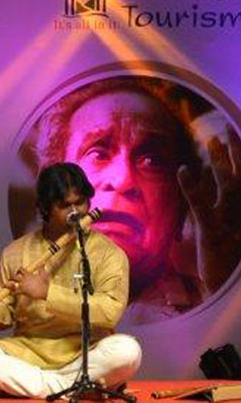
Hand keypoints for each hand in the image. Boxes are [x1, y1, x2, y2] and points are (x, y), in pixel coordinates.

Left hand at [11, 267, 49, 299]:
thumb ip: (42, 269)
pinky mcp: (23, 291)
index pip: (20, 269)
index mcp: (28, 274)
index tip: (16, 270)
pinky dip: (12, 293)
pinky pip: (15, 292)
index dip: (18, 269)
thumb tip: (43, 264)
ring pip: (12, 284)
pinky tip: (10, 293)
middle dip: (11, 276)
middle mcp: (24, 279)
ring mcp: (23, 285)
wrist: (46, 291)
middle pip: (14, 276)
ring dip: (9, 284)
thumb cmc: (45, 283)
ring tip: (6, 284)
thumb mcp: (44, 275)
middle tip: (10, 278)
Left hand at [177, 128, 240, 292]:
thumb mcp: (220, 230)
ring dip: (222, 162)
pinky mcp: (212, 233)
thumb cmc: (223, 261)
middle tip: (229, 130)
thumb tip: (208, 178)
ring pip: (230, 187)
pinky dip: (193, 187)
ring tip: (212, 140)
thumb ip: (215, 206)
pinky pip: (202, 206)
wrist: (224, 290)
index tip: (238, 136)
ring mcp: (231, 224)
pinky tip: (184, 170)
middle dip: (238, 154)